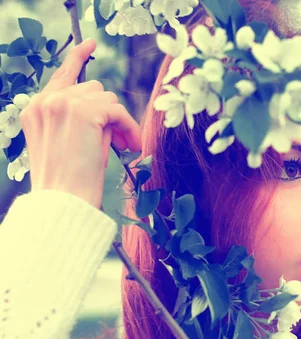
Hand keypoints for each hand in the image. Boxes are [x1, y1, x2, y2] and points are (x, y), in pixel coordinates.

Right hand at [19, 38, 141, 208]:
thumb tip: (107, 108)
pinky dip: (129, 128)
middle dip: (111, 114)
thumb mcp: (65, 143)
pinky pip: (118, 111)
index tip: (91, 43)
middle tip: (122, 141)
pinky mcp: (84, 111)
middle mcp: (46, 101)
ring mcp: (63, 103)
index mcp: (36, 108)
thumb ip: (77, 119)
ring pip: (108, 99)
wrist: (62, 200)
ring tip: (123, 147)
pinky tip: (131, 147)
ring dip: (121, 123)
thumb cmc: (67, 181)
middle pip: (94, 89)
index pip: (61, 75)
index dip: (78, 58)